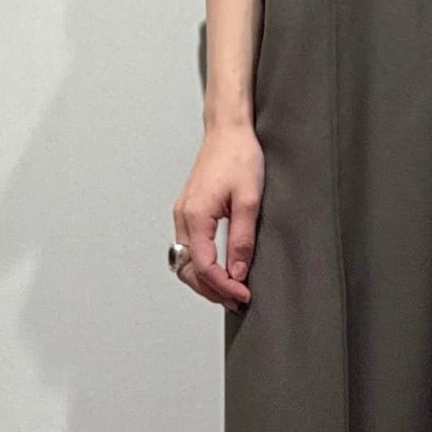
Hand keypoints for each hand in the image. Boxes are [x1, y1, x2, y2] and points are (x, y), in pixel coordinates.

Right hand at [174, 123, 263, 306]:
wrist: (228, 130)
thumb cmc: (239, 156)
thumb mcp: (249, 200)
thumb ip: (242, 239)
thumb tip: (238, 272)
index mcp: (196, 216)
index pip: (204, 267)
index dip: (224, 287)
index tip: (244, 295)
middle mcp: (183, 217)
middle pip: (188, 270)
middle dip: (211, 290)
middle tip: (236, 300)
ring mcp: (182, 214)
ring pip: (184, 262)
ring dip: (204, 280)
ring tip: (229, 290)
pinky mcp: (188, 212)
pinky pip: (188, 248)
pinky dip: (201, 265)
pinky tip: (219, 269)